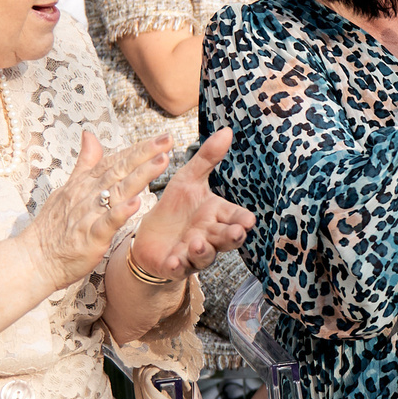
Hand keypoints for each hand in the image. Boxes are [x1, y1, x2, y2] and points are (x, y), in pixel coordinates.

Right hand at [27, 131, 170, 291]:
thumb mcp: (68, 188)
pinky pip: (107, 222)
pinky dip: (121, 212)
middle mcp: (88, 195)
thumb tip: (90, 135)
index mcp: (85, 184)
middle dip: (145, 153)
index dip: (137, 148)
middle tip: (167, 139)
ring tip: (161, 161)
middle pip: (120, 170)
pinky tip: (137, 202)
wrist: (34, 260)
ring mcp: (88, 215)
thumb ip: (84, 163)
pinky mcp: (89, 237)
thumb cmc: (52, 228)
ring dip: (140, 175)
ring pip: (118, 191)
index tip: (160, 137)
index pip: (114, 161)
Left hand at [128, 129, 254, 281]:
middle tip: (237, 233)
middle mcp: (209, 236)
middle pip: (225, 238)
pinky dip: (177, 265)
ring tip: (197, 242)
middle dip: (231, 236)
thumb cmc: (175, 209)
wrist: (149, 237)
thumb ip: (207, 158)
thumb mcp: (188, 179)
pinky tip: (174, 260)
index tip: (248, 220)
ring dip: (203, 250)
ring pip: (205, 255)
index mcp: (215, 215)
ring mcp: (193, 253)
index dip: (241, 220)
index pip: (233, 217)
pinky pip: (178, 268)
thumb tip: (227, 130)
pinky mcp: (174, 265)